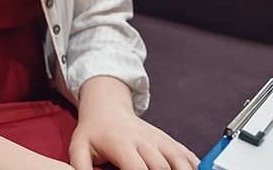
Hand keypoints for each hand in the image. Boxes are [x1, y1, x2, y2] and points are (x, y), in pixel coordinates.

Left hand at [70, 76, 199, 169]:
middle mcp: (144, 141)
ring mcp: (159, 140)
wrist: (107, 107)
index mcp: (122, 144)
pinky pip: (186, 154)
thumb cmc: (93, 132)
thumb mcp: (79, 148)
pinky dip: (193, 166)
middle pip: (161, 166)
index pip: (137, 168)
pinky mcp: (168, 140)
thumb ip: (81, 167)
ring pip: (179, 159)